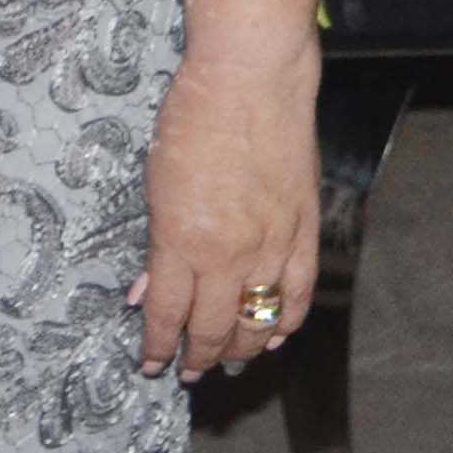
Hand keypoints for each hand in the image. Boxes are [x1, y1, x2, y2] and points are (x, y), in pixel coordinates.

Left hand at [132, 47, 316, 379]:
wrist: (251, 79)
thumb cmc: (193, 118)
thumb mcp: (156, 182)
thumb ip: (157, 244)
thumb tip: (149, 291)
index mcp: (182, 241)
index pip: (168, 316)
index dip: (158, 348)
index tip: (152, 365)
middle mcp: (229, 254)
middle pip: (213, 328)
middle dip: (198, 358)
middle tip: (188, 372)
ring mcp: (272, 245)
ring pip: (257, 320)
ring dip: (239, 348)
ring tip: (225, 362)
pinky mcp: (304, 230)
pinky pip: (298, 294)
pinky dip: (286, 323)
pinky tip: (273, 337)